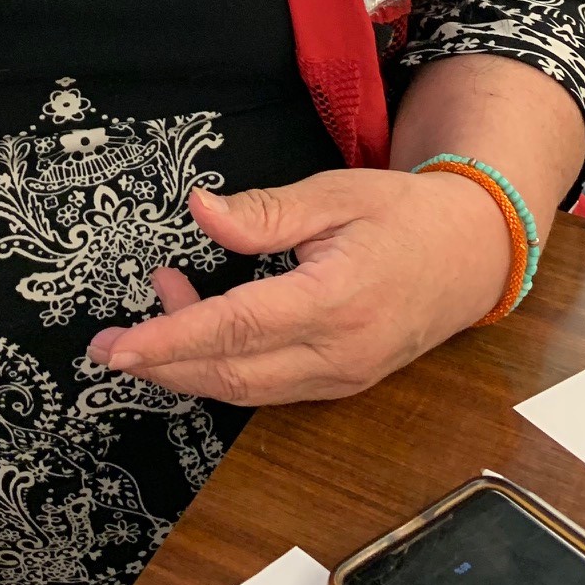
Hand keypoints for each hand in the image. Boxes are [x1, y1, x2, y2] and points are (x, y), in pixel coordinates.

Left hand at [84, 169, 512, 405]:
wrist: (475, 254)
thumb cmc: (406, 215)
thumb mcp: (335, 194)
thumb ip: (264, 211)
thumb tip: (199, 209)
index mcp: (335, 301)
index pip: (236, 330)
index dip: (170, 339)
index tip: (118, 346)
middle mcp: (338, 353)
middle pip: (232, 376)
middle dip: (163, 365)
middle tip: (109, 345)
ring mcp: (342, 377)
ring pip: (247, 389)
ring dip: (191, 362)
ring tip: (159, 304)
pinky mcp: (342, 383)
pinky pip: (270, 388)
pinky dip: (226, 366)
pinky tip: (204, 327)